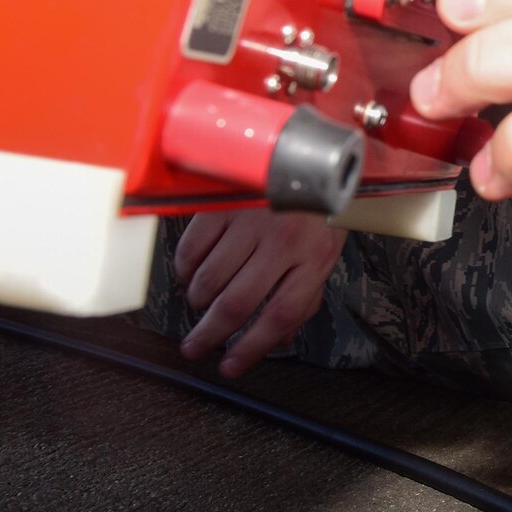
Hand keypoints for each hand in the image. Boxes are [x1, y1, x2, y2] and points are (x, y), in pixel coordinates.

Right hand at [172, 207, 347, 377]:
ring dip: (198, 302)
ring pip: (210, 280)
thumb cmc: (317, 203)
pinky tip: (191, 273)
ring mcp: (250, 222)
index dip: (252, 348)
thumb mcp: (326, 248)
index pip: (280, 314)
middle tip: (195, 348)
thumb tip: (279, 336)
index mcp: (314, 257)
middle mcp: (282, 242)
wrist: (307, 144)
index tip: (231, 366)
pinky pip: (192, 249)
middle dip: (210, 335)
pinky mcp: (223, 204)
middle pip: (237, 304)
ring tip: (199, 306)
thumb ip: (305, 294)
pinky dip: (185, 269)